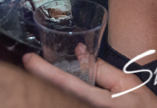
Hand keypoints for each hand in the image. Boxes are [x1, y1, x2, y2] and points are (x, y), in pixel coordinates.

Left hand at [23, 53, 156, 107]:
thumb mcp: (128, 84)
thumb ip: (103, 70)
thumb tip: (81, 54)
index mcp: (98, 102)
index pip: (64, 83)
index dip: (43, 70)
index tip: (28, 59)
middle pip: (56, 96)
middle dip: (41, 81)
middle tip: (31, 67)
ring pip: (59, 101)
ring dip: (50, 91)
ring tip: (45, 77)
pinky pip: (67, 103)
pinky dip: (61, 97)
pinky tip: (58, 88)